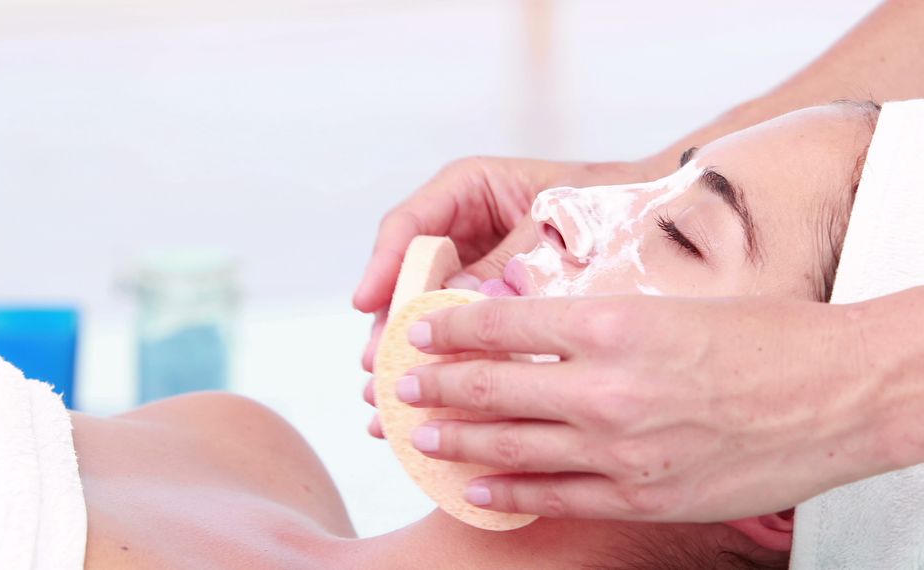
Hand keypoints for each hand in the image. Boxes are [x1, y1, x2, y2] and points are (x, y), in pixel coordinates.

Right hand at [356, 157, 659, 436]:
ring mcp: (469, 266)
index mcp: (469, 190)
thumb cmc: (606, 207)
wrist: (655, 224)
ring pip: (422, 311)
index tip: (366, 303)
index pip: (409, 225)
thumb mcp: (552, 230)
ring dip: (406, 353)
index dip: (383, 266)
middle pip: (406, 277)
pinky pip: (454, 330)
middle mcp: (460, 228)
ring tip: (384, 397)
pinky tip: (425, 397)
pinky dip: (441, 363)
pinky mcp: (484, 301)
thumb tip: (462, 305)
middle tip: (376, 366)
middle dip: (389, 326)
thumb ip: (506, 264)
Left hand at [398, 294, 892, 521]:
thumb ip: (593, 321)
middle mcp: (606, 387)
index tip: (418, 328)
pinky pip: (554, 497)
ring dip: (456, 437)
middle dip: (434, 383)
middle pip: (491, 385)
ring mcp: (621, 449)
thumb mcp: (667, 304)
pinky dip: (507, 491)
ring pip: (511, 443)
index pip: (500, 322)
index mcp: (612, 323)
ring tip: (419, 431)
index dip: (448, 326)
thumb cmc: (764, 336)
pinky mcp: (641, 496)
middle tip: (398, 383)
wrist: (841, 393)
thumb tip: (527, 330)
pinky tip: (476, 485)